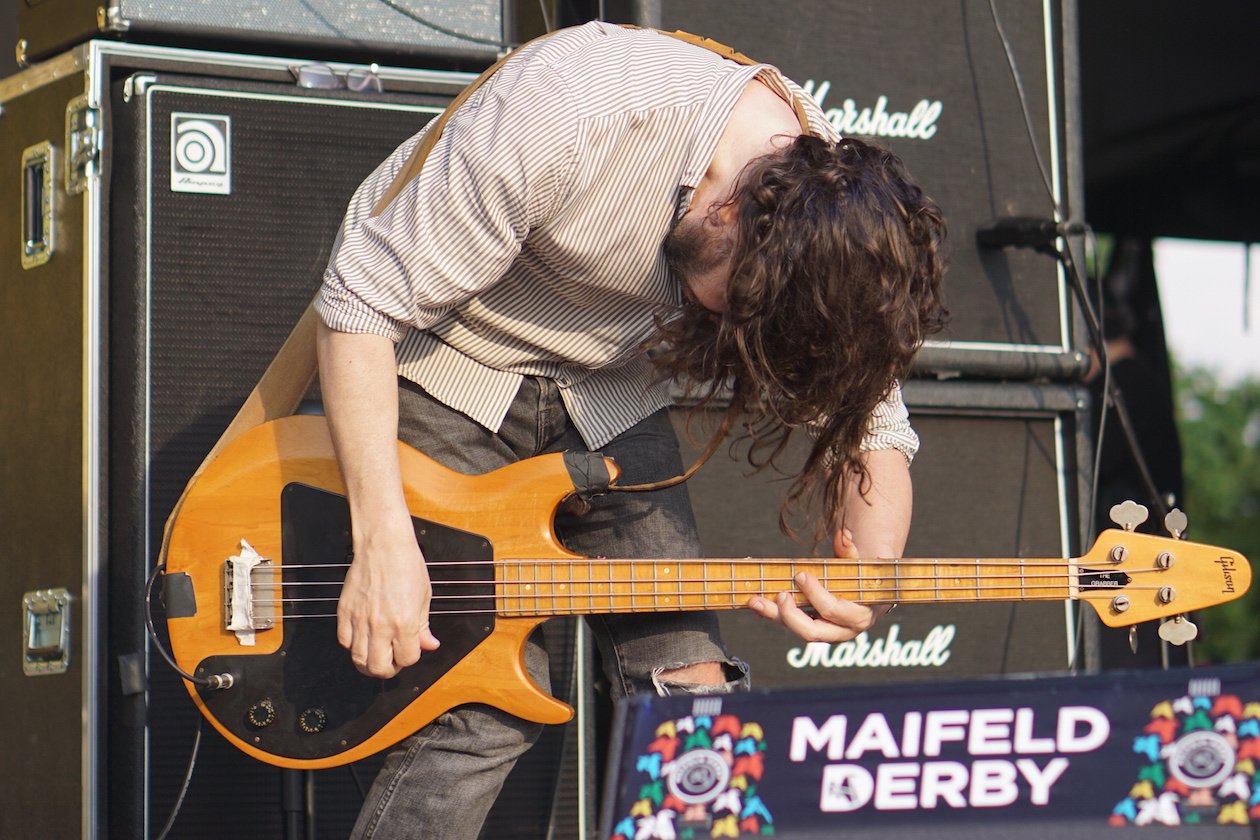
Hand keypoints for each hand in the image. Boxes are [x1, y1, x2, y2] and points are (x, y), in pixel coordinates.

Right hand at [337, 518, 440, 677]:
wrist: (383, 544)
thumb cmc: (406, 564)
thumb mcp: (424, 597)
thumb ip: (423, 626)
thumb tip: (429, 645)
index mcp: (404, 622)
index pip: (407, 659)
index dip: (410, 658)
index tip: (410, 651)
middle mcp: (380, 624)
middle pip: (378, 667)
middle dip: (388, 670)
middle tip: (392, 663)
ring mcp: (360, 619)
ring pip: (358, 659)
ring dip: (369, 663)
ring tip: (377, 656)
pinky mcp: (344, 611)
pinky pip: (344, 641)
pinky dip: (353, 646)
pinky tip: (362, 639)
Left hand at [746, 528, 893, 642]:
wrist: (866, 596)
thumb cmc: (862, 578)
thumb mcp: (860, 565)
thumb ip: (850, 551)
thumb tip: (842, 534)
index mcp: (858, 617)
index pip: (833, 610)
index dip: (815, 594)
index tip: (800, 574)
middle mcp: (841, 632)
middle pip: (812, 632)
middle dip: (791, 614)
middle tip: (781, 594)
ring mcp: (825, 633)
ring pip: (797, 631)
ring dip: (774, 616)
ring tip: (754, 601)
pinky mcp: (811, 629)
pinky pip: (790, 626)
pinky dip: (773, 615)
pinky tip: (757, 604)